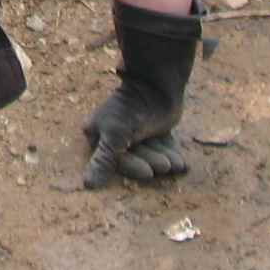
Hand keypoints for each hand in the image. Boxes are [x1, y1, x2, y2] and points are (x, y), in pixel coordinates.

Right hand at [82, 0, 202, 188]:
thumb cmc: (132, 109)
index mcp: (99, 133)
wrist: (159, 83)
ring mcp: (136, 133)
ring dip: (165, 159)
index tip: (148, 172)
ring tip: (177, 163)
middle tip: (165, 164)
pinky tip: (183, 162)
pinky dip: (173, 155)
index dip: (132, 167)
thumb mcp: (115, 134)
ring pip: (151, 155)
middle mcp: (115, 135)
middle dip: (152, 161)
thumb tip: (87, 185)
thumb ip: (104, 160)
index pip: (114, 160)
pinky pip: (163, 149)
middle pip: (135, 158)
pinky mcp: (155, 131)